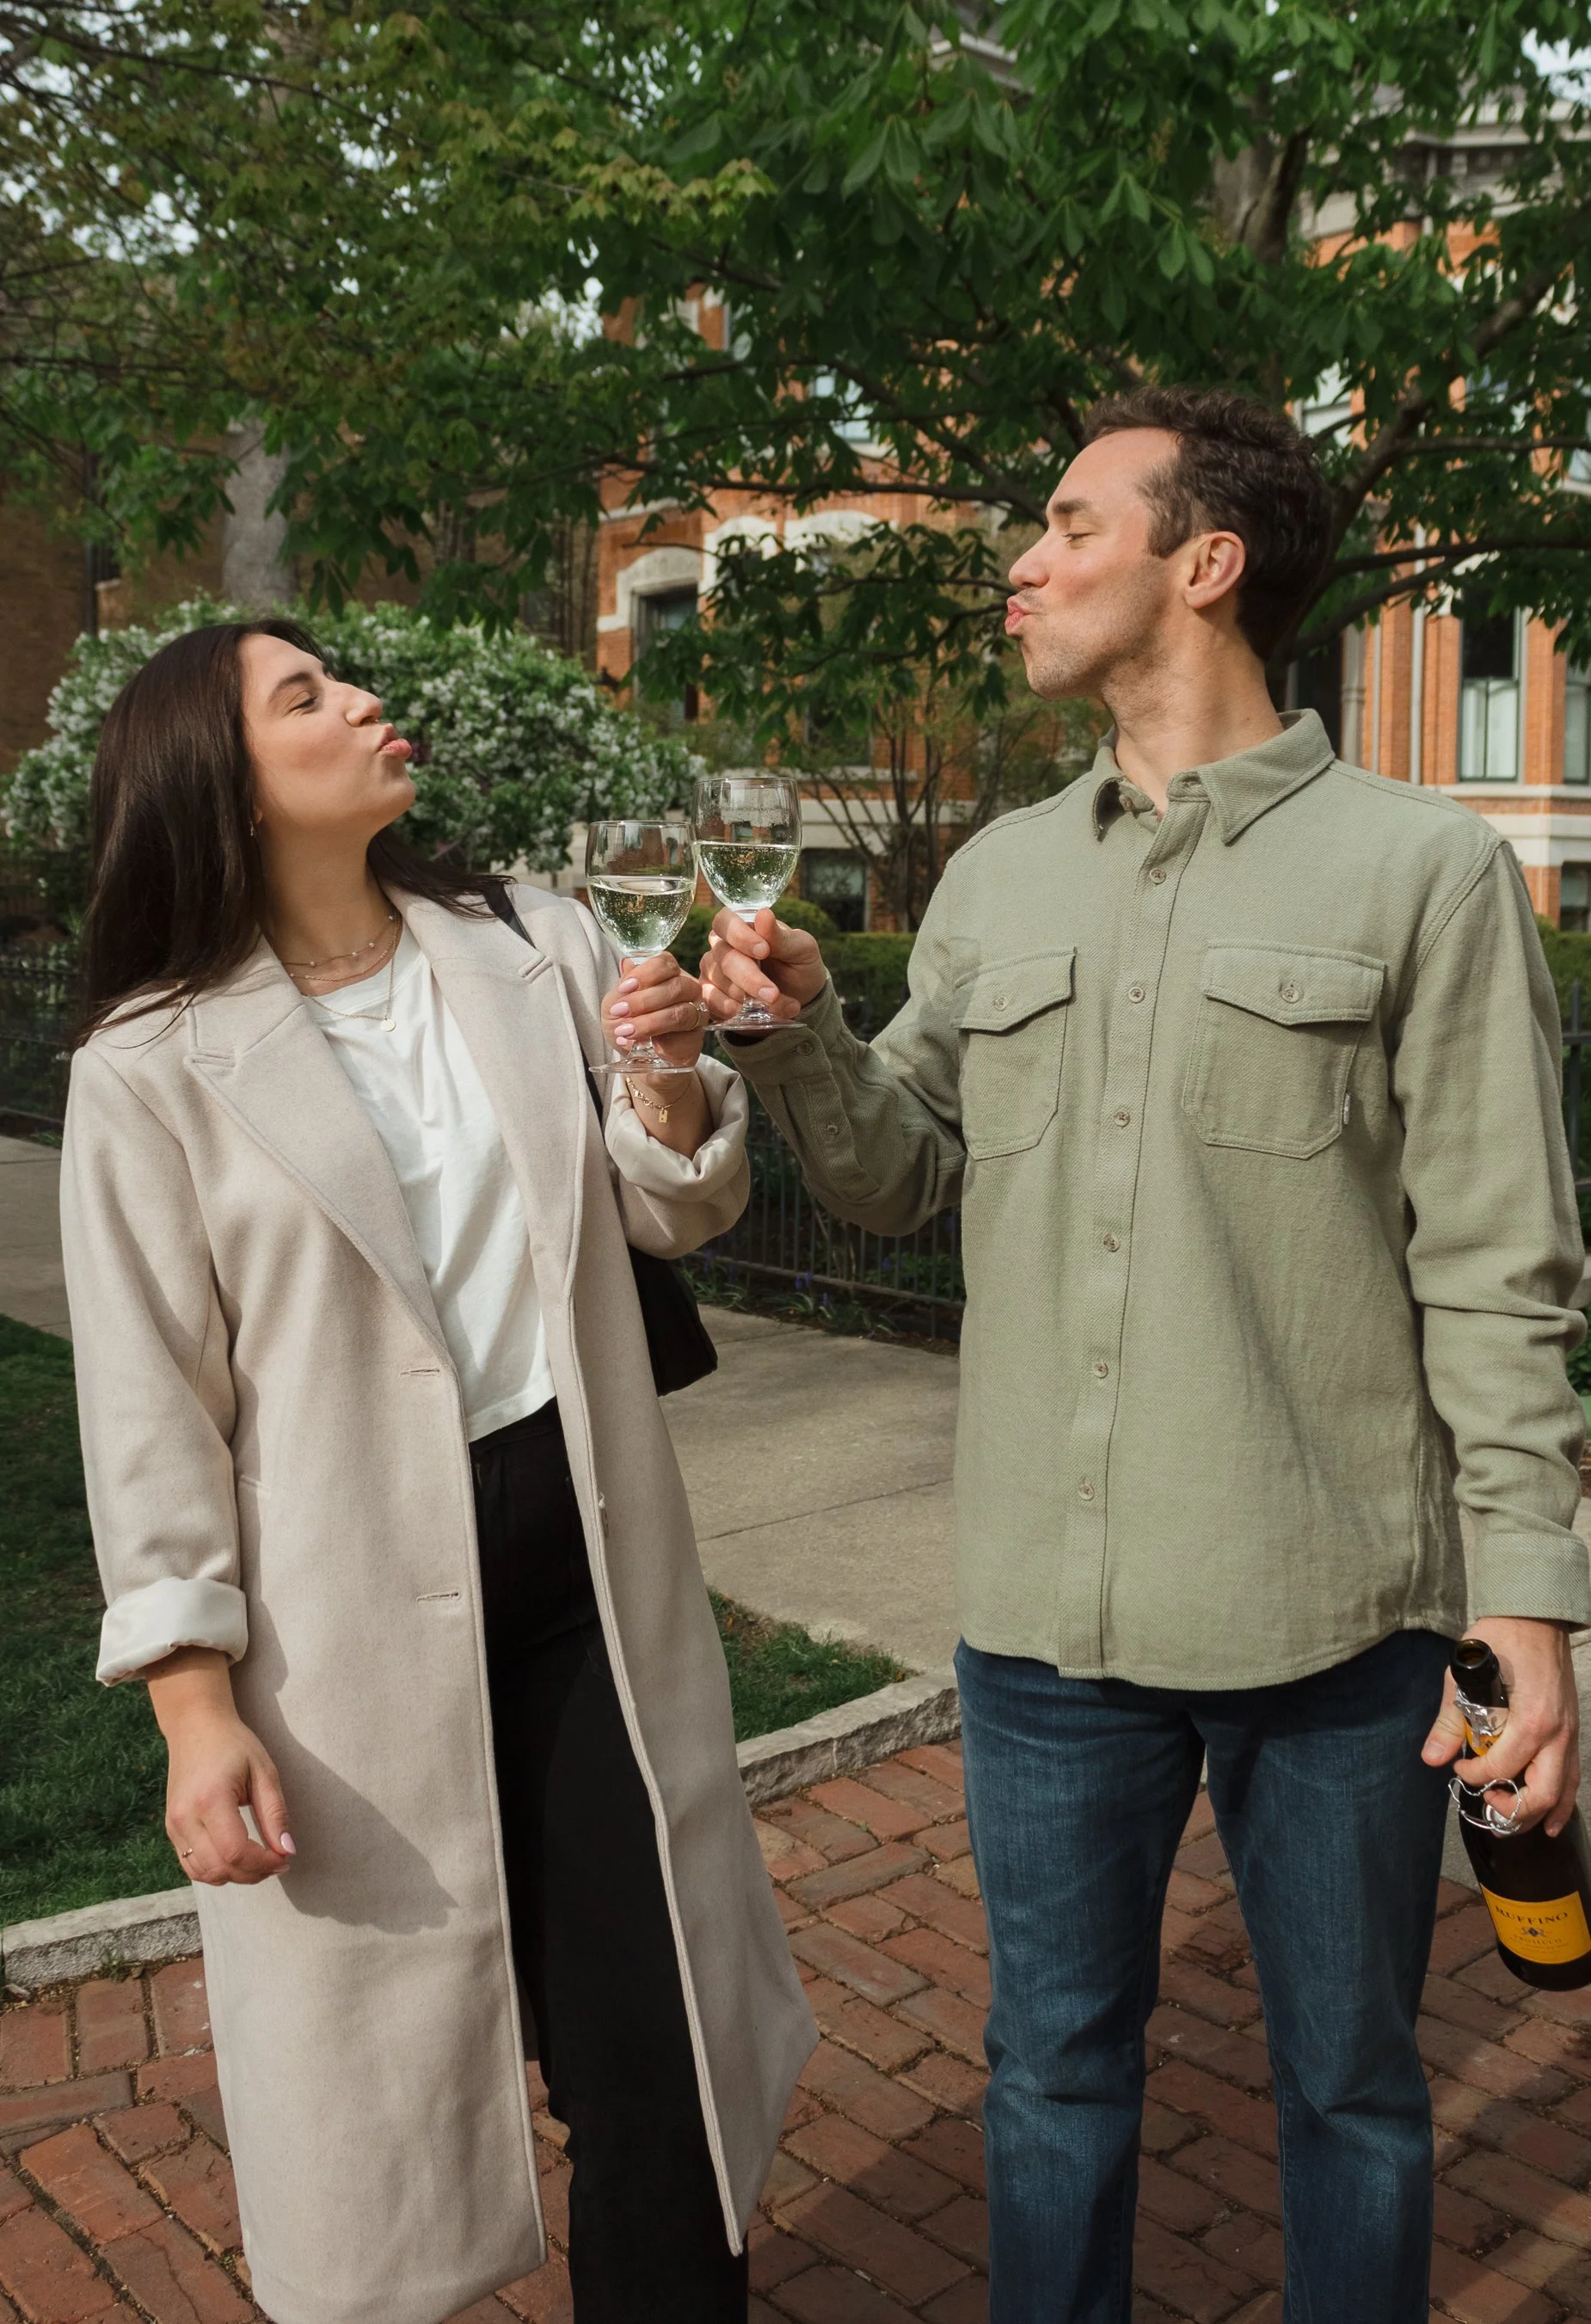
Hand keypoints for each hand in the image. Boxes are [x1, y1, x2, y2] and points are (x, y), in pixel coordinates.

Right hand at [147, 1647, 294, 1884]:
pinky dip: (216, 1870)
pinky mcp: (171, 1828)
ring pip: (204, 1874)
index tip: (285, 1858)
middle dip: (254, 1873)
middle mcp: (185, 1817)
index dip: (263, 1864)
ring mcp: (174, 1825)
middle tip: (278, 1861)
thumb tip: (287, 1852)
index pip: (236, 1852)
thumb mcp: (264, 1772)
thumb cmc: (234, 1745)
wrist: (195, 1726)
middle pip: (220, 1868)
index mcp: (210, 1800)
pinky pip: (192, 1865)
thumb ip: (275, 1814)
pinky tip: (237, 1857)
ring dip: (235, 1876)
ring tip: (260, 1860)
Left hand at [602, 952, 709, 1069]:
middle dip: (644, 1000)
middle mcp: (688, 991)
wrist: (634, 1057)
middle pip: (676, 987)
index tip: (623, 988)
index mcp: (669, 975)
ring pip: (680, 1013)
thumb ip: (622, 987)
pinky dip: (660, 1043)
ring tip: (626, 1031)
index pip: (665, 963)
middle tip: (620, 1012)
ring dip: (650, 1022)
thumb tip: (626, 963)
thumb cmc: (626, 1023)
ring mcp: (696, 1015)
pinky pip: (683, 1039)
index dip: (645, 974)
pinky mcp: (695, 1041)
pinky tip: (643, 1045)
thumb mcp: (615, 1004)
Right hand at [702, 909, 826, 1031]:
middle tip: (773, 993)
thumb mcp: (801, 949)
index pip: (726, 921)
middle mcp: (723, 946)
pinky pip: (707, 998)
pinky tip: (738, 1010)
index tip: (764, 951)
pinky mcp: (712, 994)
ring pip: (717, 978)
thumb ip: (780, 936)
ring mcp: (714, 970)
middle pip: (723, 955)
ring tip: (775, 1004)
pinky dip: (721, 1005)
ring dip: (746, 994)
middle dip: (749, 976)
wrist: (803, 999)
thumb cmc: (800, 966)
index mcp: (743, 926)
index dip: (740, 935)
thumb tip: (763, 914)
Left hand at [1422, 1616, 1581, 1836]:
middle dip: (1513, 1811)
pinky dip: (1562, 1800)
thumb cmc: (1501, 1640)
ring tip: (1515, 1824)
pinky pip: (1572, 1776)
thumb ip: (1449, 1720)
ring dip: (1539, 1813)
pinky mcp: (1573, 1730)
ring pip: (1563, 1791)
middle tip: (1489, 1807)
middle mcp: (1556, 1733)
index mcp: (1530, 1720)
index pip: (1501, 1768)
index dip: (1476, 1776)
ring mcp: (1569, 1734)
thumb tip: (1432, 1756)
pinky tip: (1551, 1816)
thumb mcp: (1463, 1675)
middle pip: (1542, 1793)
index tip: (1460, 1769)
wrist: (1535, 1617)